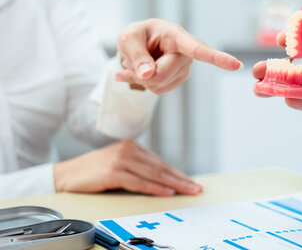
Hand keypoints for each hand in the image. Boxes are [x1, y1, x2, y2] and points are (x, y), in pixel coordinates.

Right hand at [54, 140, 201, 195]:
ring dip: (173, 184)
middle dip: (181, 179)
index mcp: (133, 147)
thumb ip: (138, 168)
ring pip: (154, 174)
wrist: (66, 174)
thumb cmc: (94, 172)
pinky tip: (167, 193)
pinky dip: (155, 188)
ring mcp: (121, 160)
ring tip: (187, 191)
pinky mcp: (113, 171)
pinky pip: (139, 182)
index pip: (161, 163)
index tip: (192, 182)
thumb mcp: (119, 165)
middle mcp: (129, 150)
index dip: (178, 173)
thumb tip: (162, 181)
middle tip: (197, 188)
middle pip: (161, 168)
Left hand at [115, 19, 242, 93]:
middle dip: (141, 73)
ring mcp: (184, 68)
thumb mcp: (128, 39)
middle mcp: (186, 54)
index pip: (199, 49)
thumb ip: (137, 56)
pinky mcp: (179, 79)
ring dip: (141, 79)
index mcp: (177, 36)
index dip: (218, 58)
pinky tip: (143, 72)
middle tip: (129, 62)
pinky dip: (144, 83)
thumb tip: (149, 75)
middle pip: (161, 75)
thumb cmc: (136, 36)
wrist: (139, 44)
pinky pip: (158, 90)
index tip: (237, 65)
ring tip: (138, 63)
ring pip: (158, 85)